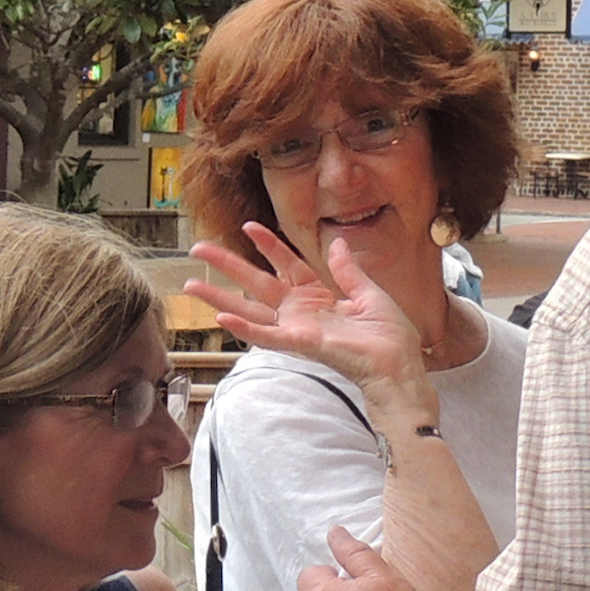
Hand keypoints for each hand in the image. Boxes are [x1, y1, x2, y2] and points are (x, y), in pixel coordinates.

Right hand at [185, 224, 434, 402]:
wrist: (398, 365)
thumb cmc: (389, 337)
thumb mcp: (369, 294)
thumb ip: (348, 271)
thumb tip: (336, 243)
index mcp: (318, 297)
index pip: (285, 264)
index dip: (268, 245)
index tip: (249, 226)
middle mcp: (300, 311)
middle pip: (256, 282)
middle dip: (228, 264)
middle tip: (199, 248)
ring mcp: (296, 328)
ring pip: (250, 308)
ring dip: (219, 297)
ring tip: (191, 284)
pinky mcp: (299, 343)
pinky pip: (266, 335)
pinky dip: (244, 328)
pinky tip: (222, 317)